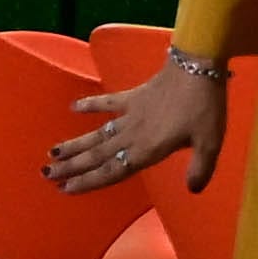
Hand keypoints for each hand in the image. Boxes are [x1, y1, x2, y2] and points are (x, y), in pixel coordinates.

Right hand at [48, 51, 223, 194]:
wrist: (198, 68)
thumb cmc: (205, 107)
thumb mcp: (211, 141)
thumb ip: (201, 167)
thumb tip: (194, 190)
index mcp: (148, 149)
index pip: (112, 171)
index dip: (89, 181)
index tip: (66, 189)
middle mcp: (133, 135)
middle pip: (97, 155)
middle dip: (72, 167)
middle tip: (47, 174)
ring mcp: (131, 114)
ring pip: (97, 134)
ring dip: (75, 144)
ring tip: (52, 154)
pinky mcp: (134, 95)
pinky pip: (108, 101)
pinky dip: (91, 104)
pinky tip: (73, 107)